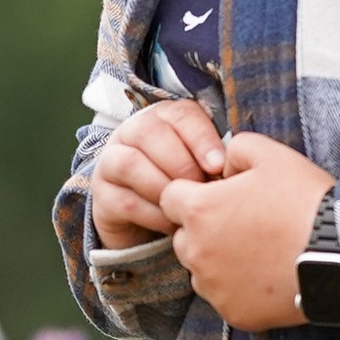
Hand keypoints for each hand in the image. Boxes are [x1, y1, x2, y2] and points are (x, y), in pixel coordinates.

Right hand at [89, 96, 228, 247]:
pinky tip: (171, 225)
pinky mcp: (102, 196)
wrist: (150, 224)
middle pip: (149, 133)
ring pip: (131, 164)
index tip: (219, 165)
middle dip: (180, 163)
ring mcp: (111, 162)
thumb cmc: (187, 189)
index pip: (180, 114)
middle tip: (201, 189)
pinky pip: (125, 201)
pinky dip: (152, 214)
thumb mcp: (205, 169)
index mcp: (163, 118)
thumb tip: (237, 165)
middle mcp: (132, 133)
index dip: (201, 138)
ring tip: (184, 207)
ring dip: (163, 187)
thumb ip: (217, 159)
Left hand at [162, 132, 335, 326]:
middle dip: (204, 229)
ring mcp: (214, 288)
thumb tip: (223, 166)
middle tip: (245, 225)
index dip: (193, 194)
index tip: (219, 196)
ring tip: (260, 252)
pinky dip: (241, 290)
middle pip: (184, 237)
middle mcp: (196, 253)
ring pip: (202, 271)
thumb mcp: (272, 154)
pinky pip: (226, 299)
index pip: (170, 199)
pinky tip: (269, 276)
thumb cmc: (305, 200)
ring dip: (220, 261)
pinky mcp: (234, 314)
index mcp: (199, 211)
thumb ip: (236, 149)